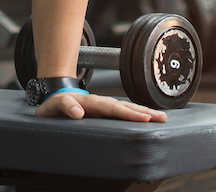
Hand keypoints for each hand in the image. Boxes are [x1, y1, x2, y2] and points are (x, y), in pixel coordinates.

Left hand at [35, 91, 166, 122]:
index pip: (113, 108)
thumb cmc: (55, 104)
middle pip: (126, 107)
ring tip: (161, 117)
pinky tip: (148, 117)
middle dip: (144, 112)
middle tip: (161, 118)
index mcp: (91, 102)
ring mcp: (104, 106)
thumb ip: (64, 106)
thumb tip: (77, 112)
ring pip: (127, 108)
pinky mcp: (105, 111)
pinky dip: (137, 113)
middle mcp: (101, 102)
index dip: (128, 114)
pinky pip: (124, 111)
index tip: (144, 118)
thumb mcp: (54, 106)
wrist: (55, 96)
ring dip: (144, 112)